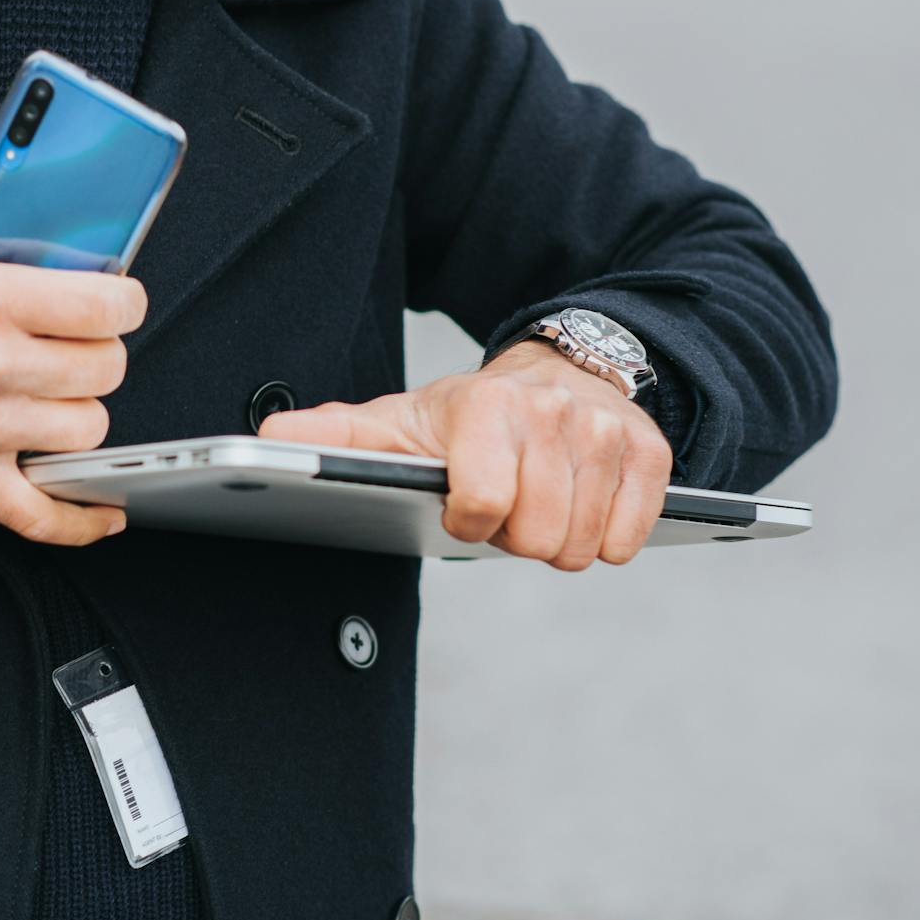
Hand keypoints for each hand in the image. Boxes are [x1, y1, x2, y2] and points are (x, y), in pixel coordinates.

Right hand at [0, 165, 145, 546]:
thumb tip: (9, 169)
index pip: (102, 305)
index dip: (125, 300)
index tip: (119, 297)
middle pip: (104, 368)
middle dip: (103, 351)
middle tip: (84, 341)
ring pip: (87, 431)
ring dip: (84, 411)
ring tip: (65, 393)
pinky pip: (40, 514)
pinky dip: (79, 519)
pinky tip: (103, 510)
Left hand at [255, 341, 672, 568]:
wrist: (554, 373)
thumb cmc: (464, 418)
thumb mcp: (397, 424)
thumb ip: (334, 437)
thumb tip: (267, 438)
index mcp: (484, 407)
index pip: (482, 504)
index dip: (469, 520)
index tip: (463, 504)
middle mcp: (551, 412)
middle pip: (536, 537)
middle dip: (515, 535)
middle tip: (506, 502)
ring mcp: (607, 433)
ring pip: (581, 545)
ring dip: (556, 537)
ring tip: (538, 500)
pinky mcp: (651, 453)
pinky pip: (627, 537)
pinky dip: (603, 536)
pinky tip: (581, 504)